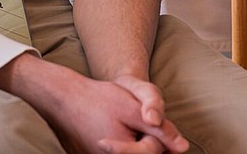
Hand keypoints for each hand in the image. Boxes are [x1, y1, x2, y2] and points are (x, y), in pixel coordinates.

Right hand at [0, 55, 187, 152]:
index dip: (157, 132)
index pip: (154, 150)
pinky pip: (115, 153)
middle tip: (133, 119)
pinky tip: (114, 128)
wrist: (63, 98)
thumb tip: (183, 148)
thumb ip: (160, 131)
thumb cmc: (100, 100)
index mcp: (120, 153)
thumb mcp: (134, 110)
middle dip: (145, 139)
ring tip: (120, 121)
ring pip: (130, 152)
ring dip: (134, 142)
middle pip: (141, 153)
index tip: (144, 117)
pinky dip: (121, 143)